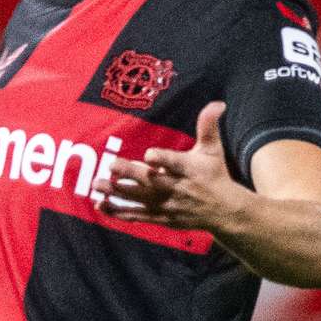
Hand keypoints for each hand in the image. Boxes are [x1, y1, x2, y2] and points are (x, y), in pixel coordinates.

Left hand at [93, 102, 241, 230]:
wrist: (224, 211)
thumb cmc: (214, 175)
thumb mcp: (213, 151)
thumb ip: (208, 126)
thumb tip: (217, 103)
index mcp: (189, 170)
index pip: (175, 163)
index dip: (162, 159)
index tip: (148, 154)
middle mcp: (177, 188)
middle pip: (151, 181)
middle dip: (131, 173)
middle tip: (110, 164)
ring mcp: (167, 205)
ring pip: (139, 199)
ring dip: (117, 192)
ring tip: (96, 184)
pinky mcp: (161, 217)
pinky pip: (137, 215)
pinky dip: (119, 212)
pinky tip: (100, 205)